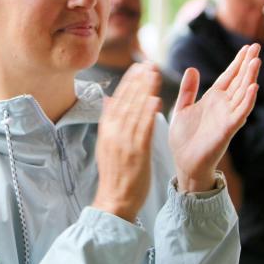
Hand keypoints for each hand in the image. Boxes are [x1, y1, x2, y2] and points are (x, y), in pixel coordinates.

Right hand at [92, 62, 161, 221]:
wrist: (115, 200)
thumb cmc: (115, 174)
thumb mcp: (107, 145)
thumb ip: (110, 121)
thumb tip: (109, 99)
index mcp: (107, 130)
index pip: (118, 100)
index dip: (128, 82)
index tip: (137, 67)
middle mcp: (114, 134)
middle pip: (127, 102)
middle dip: (138, 81)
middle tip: (148, 63)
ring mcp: (125, 143)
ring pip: (136, 112)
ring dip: (145, 91)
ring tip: (154, 74)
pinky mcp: (137, 153)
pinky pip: (144, 130)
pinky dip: (149, 114)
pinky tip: (156, 100)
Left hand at [169, 44, 260, 192]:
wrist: (184, 163)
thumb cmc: (184, 140)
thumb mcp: (181, 109)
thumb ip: (188, 90)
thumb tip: (192, 68)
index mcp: (213, 99)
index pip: (229, 76)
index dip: (238, 62)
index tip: (247, 47)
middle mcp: (223, 106)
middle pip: (239, 80)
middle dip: (248, 63)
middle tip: (257, 45)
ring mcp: (227, 117)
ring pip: (242, 93)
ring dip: (250, 77)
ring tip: (256, 61)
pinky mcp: (228, 129)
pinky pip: (240, 113)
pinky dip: (248, 101)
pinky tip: (254, 87)